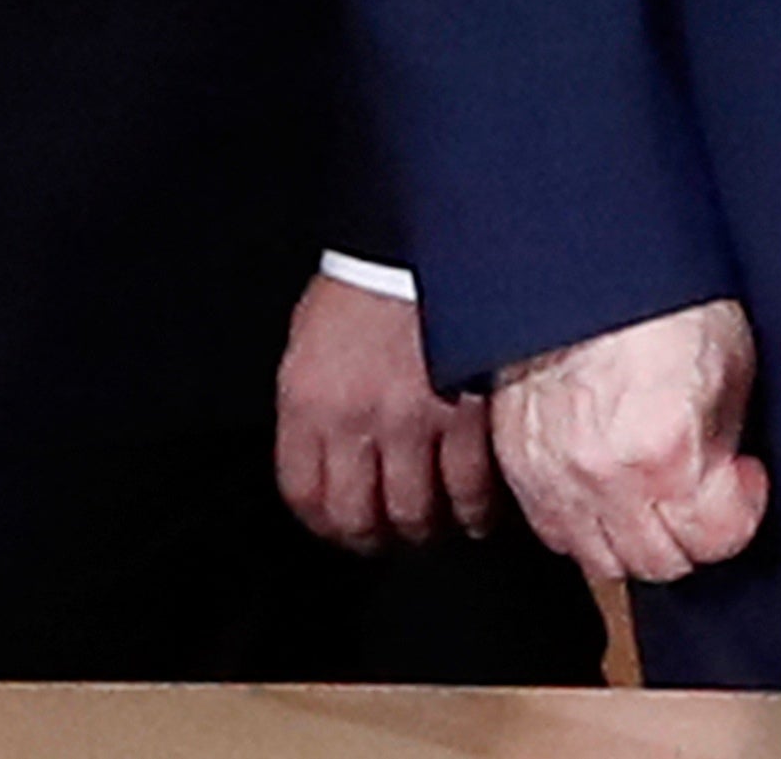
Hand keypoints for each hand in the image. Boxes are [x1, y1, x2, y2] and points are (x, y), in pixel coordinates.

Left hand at [276, 272, 496, 550]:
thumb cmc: (369, 284)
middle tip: (388, 536)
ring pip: (415, 514)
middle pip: (357, 517)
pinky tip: (476, 512)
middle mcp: (355, 420)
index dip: (323, 523)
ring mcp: (414, 422)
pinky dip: (475, 512)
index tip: (339, 527)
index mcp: (308, 399)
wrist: (427, 244)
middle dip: (372, 537)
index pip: (304, 493)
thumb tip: (324, 455)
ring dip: (426, 530)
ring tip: (435, 525)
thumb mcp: (312, 337)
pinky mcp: (467, 417)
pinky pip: (470, 490)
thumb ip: (313, 402)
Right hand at [490, 295, 766, 584]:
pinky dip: (585, 522)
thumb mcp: (728, 362)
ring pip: (601, 559)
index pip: (715, 539)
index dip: (741, 509)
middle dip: (692, 533)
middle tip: (702, 494)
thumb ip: (729, 435)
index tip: (742, 481)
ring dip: (635, 538)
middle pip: (658, 562)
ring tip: (654, 497)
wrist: (584, 262)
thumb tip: (733, 470)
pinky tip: (608, 489)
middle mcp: (607, 477)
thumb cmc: (657, 296)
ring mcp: (555, 476)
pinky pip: (555, 530)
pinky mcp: (520, 465)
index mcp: (666, 451)